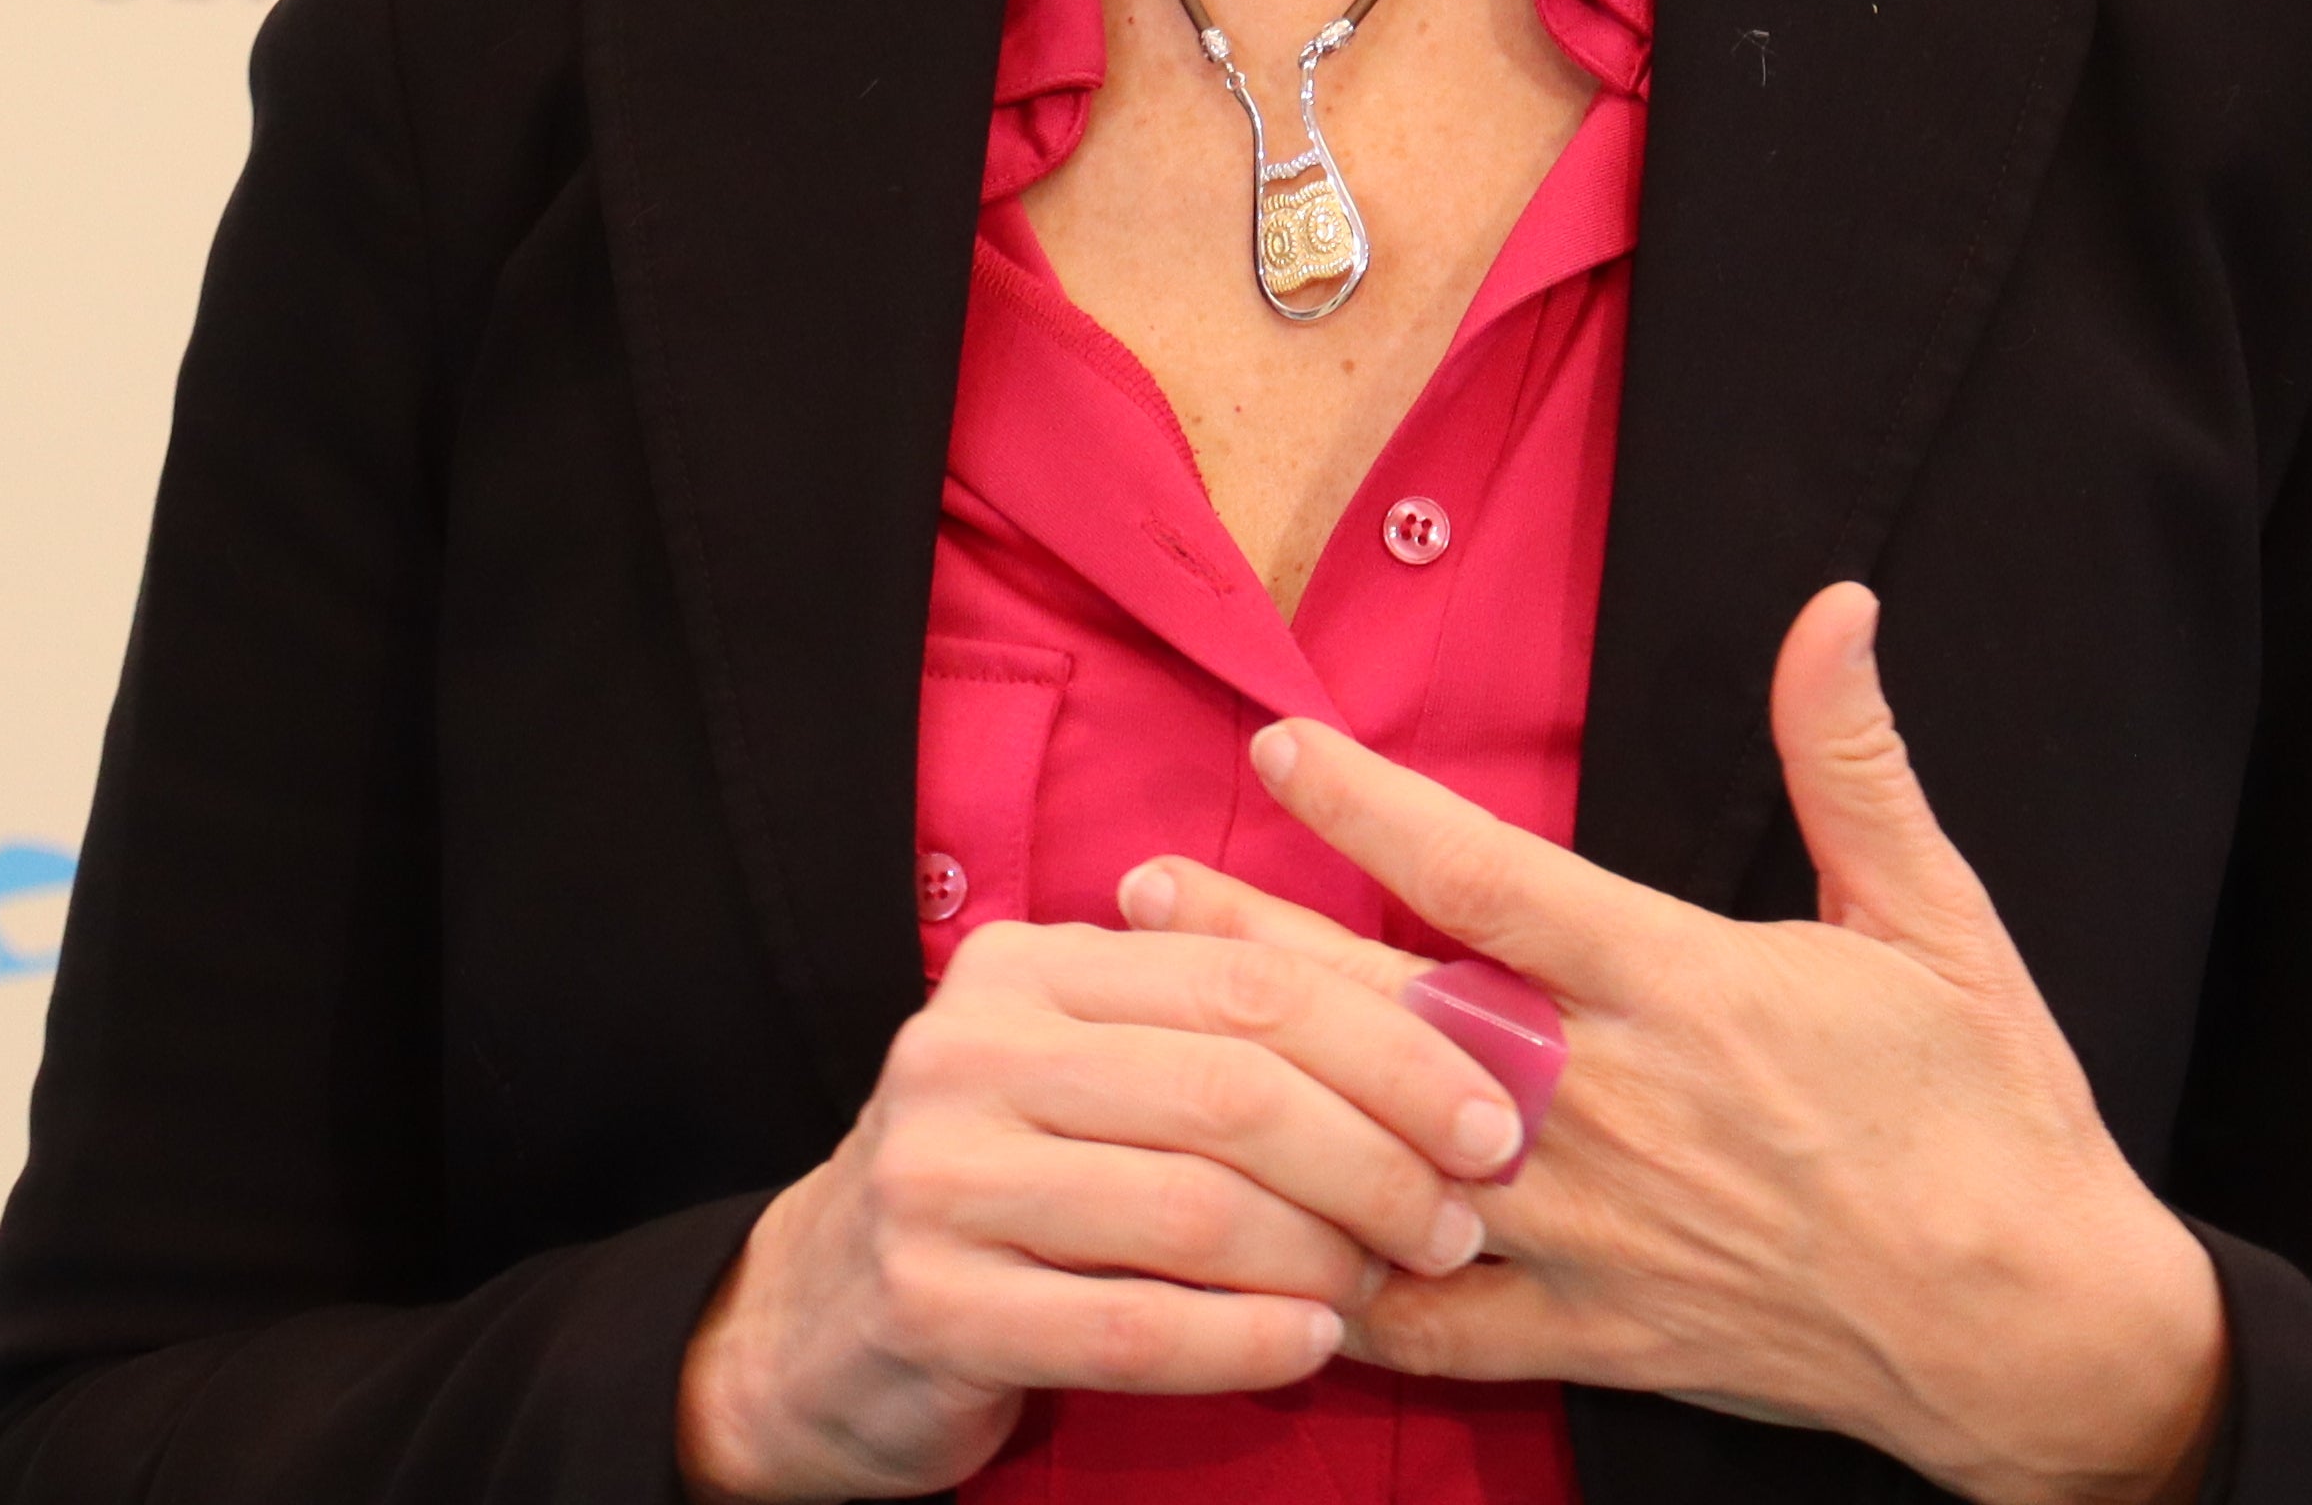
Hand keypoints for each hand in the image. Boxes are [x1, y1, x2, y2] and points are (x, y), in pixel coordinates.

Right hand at [675, 913, 1532, 1499]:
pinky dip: (1249, 1340)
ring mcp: (938, 1178)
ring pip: (1196, 1211)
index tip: (1495, 1112)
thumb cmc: (1008, 1182)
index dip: (1394, 1047)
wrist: (816, 1318)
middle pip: (1234, 1091)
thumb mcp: (1087, 1068)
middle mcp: (970, 1050)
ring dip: (1325, 1258)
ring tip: (1383, 1284)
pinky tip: (1312, 1345)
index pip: (1248, 982)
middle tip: (1457, 1220)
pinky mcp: (932, 1304)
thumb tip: (1438, 1024)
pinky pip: (1136, 1326)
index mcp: (1025, 966)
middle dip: (1380, 1159)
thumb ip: (1219, 1032)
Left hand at [1129, 586, 2227, 1504]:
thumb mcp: (1938, 920)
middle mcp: (1617, 1110)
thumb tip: (1836, 607)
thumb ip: (1851, 761)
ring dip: (1261, 1092)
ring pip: (1382, 1156)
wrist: (2039, 1335)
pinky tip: (1241, 1240)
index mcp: (1689, 990)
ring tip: (1160, 1034)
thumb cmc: (1993, 1116)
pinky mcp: (1592, 1334)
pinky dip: (1326, 1283)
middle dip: (1256, 943)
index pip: (1492, 879)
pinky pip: (1428, 1319)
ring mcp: (1593, 1234)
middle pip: (1394, 1014)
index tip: (1276, 744)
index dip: (1372, 809)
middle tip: (1145, 885)